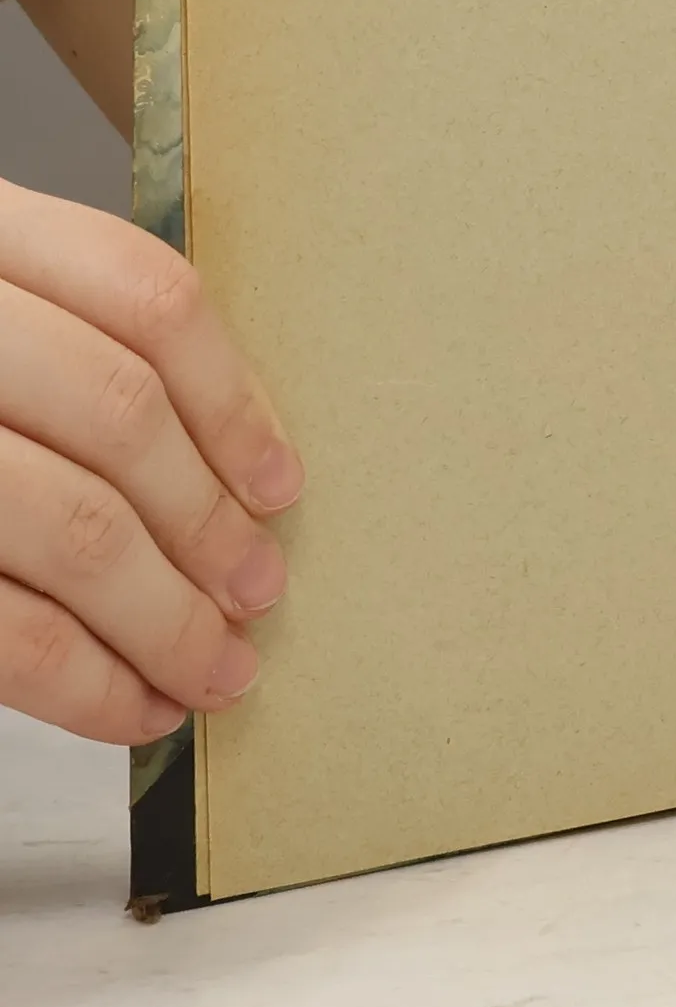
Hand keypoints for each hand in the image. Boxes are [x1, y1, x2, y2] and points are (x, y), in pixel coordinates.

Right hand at [0, 179, 301, 741]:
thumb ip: (64, 348)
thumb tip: (230, 473)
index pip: (145, 297)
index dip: (233, 399)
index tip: (279, 484)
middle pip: (121, 416)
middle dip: (208, 524)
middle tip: (259, 593)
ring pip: (75, 528)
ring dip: (166, 620)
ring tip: (217, 671)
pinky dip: (82, 681)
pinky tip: (132, 709)